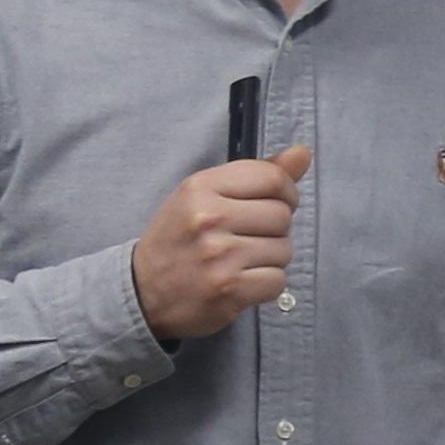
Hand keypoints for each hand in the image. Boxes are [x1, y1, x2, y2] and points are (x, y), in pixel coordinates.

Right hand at [131, 142, 310, 340]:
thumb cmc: (179, 238)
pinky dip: (267, 284)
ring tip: (242, 261)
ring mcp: (219, 255)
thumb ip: (256, 174)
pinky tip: (243, 281)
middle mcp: (209, 218)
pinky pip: (278, 281)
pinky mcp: (228, 289)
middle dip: (275, 229)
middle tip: (249, 238)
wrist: (141, 292)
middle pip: (282, 215)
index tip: (276, 204)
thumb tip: (303, 153)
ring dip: (271, 258)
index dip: (286, 192)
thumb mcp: (204, 196)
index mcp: (200, 187)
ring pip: (284, 250)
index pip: (272, 178)